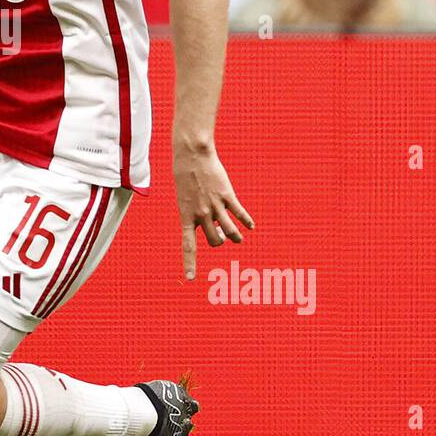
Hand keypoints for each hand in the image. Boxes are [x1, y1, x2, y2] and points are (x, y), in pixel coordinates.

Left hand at [173, 141, 253, 281]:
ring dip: (236, 237)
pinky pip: (239, 214)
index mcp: (186, 216)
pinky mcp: (227, 196)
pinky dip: (246, 221)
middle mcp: (201, 214)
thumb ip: (196, 215)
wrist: (192, 156)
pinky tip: (250, 226)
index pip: (188, 245)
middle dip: (220, 241)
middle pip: (215, 241)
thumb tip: (213, 228)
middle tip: (222, 235)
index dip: (190, 263)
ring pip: (231, 232)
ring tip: (238, 236)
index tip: (190, 279)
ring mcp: (215, 205)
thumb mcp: (185, 199)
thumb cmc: (185, 176)